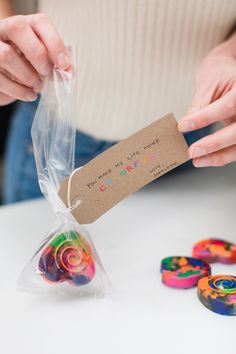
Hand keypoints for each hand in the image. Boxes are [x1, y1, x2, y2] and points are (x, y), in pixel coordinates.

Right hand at [0, 14, 70, 105]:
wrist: (5, 75)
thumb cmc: (25, 64)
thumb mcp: (41, 60)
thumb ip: (55, 63)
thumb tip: (70, 72)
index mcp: (25, 25)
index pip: (40, 22)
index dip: (55, 43)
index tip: (64, 64)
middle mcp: (5, 29)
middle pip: (18, 29)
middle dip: (38, 55)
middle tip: (45, 72)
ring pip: (7, 55)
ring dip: (28, 76)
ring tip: (37, 85)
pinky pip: (0, 78)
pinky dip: (19, 91)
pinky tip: (30, 95)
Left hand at [178, 36, 235, 166]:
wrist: (229, 70)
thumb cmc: (219, 74)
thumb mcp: (207, 85)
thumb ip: (198, 106)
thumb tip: (185, 127)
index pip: (227, 106)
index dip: (205, 118)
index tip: (183, 126)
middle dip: (214, 144)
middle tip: (192, 151)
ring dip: (219, 156)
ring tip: (197, 160)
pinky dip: (222, 156)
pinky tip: (207, 159)